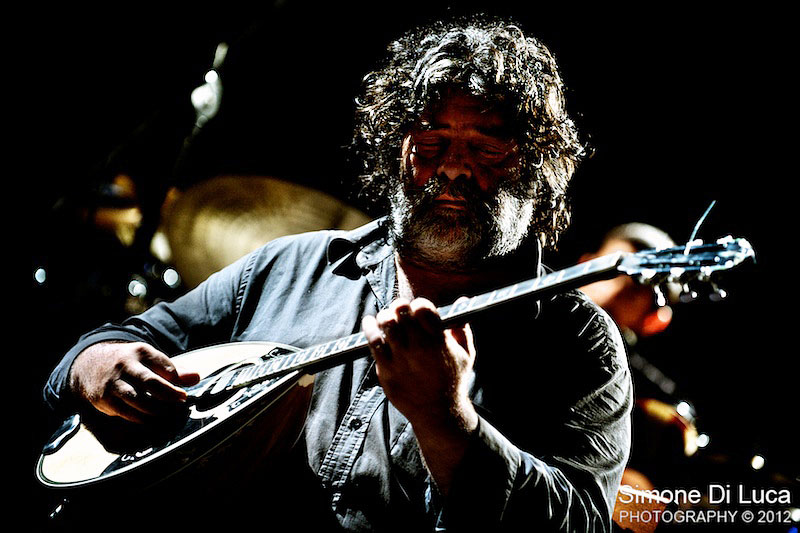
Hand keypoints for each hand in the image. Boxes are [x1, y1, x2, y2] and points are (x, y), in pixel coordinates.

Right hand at [69, 342, 199, 423]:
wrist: (90, 364)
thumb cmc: (130, 364)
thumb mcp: (150, 360)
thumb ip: (174, 370)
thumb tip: (196, 377)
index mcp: (141, 352)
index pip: (165, 367)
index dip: (177, 382)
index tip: (183, 395)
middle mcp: (125, 365)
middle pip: (151, 382)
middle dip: (169, 395)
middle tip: (179, 403)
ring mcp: (112, 382)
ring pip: (137, 399)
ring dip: (155, 410)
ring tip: (166, 414)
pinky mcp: (102, 398)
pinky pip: (124, 412)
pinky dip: (139, 418)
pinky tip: (148, 419)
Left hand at [361, 298, 477, 433]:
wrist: (438, 413)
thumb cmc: (453, 381)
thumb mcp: (466, 355)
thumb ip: (462, 327)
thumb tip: (463, 300)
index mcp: (439, 341)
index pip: (423, 308)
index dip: (419, 304)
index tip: (417, 309)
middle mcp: (419, 348)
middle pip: (401, 312)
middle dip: (399, 306)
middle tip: (399, 310)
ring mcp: (401, 359)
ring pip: (386, 324)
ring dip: (384, 316)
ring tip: (387, 318)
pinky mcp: (387, 370)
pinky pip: (373, 342)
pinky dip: (369, 328)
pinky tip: (370, 322)